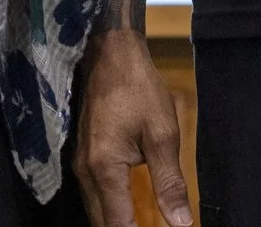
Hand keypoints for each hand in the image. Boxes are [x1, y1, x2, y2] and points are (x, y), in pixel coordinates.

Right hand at [73, 28, 191, 226]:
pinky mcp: (81, 154)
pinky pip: (91, 194)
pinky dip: (107, 209)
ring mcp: (79, 162)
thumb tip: (181, 224)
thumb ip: (170, 182)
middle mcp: (85, 172)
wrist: (109, 52)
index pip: (118, 225)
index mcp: (105, 169)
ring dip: (113, 223)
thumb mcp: (162, 134)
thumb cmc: (139, 88)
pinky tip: (123, 211)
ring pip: (94, 210)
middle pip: (100, 222)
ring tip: (138, 225)